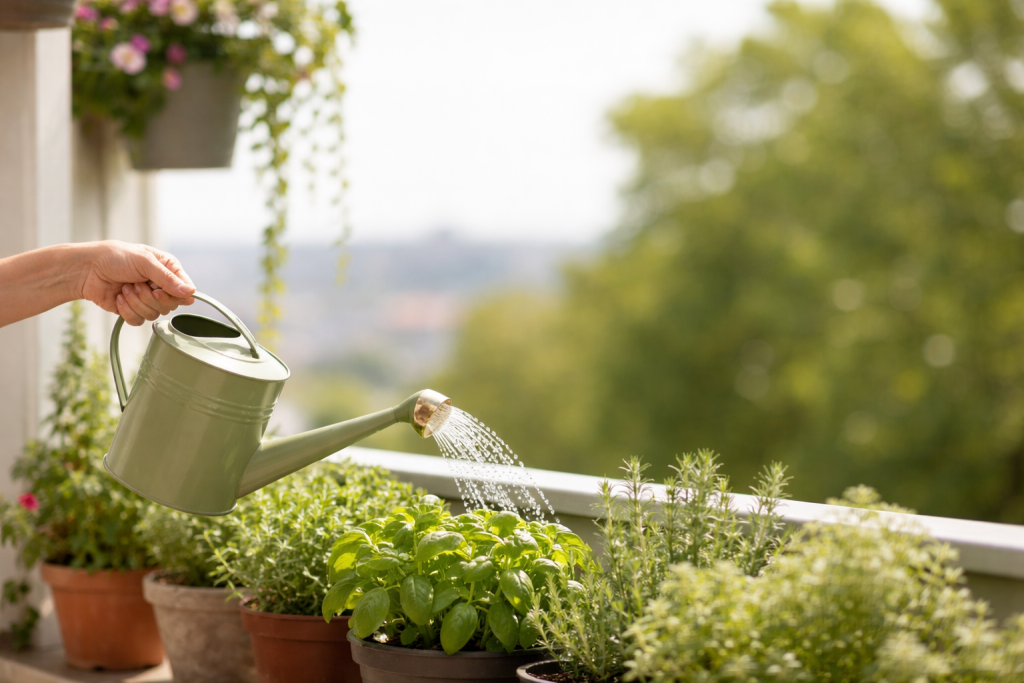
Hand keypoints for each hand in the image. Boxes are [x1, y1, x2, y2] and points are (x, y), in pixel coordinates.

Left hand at [78, 241, 195, 325]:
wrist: (86, 269)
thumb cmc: (114, 257)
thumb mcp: (144, 262)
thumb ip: (168, 278)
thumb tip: (190, 292)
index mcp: (167, 269)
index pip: (185, 289)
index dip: (175, 294)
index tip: (159, 289)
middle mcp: (159, 285)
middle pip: (170, 305)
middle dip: (150, 297)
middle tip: (137, 284)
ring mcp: (146, 298)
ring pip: (155, 314)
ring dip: (136, 302)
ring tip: (125, 288)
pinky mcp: (133, 310)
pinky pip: (139, 320)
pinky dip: (128, 311)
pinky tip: (119, 298)